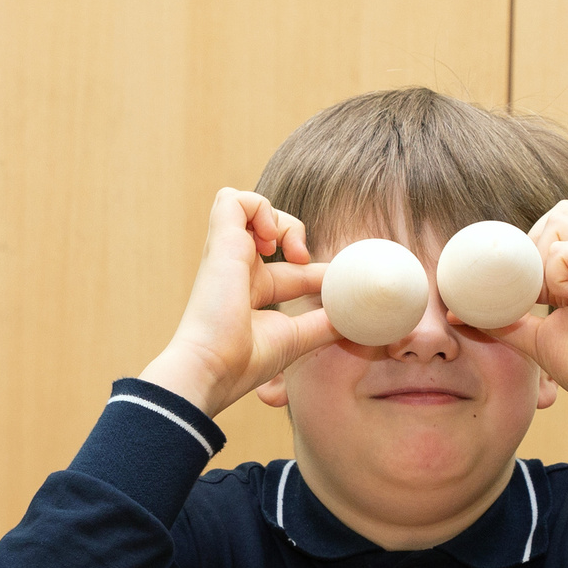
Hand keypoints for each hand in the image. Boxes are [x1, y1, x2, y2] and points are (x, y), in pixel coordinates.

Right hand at [139, 188, 339, 418]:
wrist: (213, 367)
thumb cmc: (244, 361)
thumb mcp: (296, 338)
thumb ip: (323, 325)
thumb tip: (354, 320)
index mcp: (252, 292)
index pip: (292, 268)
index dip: (317, 269)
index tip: (334, 284)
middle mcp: (237, 268)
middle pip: (268, 228)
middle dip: (294, 232)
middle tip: (303, 258)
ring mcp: (226, 252)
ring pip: (247, 205)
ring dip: (275, 216)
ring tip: (284, 245)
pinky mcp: (220, 241)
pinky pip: (233, 200)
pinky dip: (259, 207)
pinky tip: (270, 238)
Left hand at [466, 203, 567, 413]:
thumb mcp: (534, 337)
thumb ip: (502, 320)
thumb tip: (457, 314)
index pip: (546, 229)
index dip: (526, 253)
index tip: (528, 296)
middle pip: (550, 218)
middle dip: (531, 254)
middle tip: (543, 299)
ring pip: (555, 225)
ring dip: (544, 265)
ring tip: (560, 301)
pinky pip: (564, 252)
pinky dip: (559, 279)